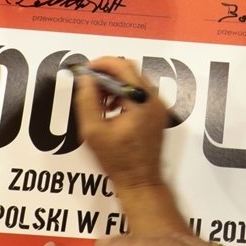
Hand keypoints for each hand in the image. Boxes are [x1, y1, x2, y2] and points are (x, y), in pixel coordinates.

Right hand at [72, 56, 166, 191]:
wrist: (140, 181)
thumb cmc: (118, 161)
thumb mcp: (94, 131)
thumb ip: (87, 101)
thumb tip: (85, 79)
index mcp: (141, 100)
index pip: (123, 67)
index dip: (101, 64)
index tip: (86, 70)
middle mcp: (155, 100)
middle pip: (130, 71)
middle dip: (107, 74)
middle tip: (89, 85)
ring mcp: (159, 107)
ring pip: (135, 81)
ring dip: (115, 85)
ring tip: (98, 101)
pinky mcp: (158, 114)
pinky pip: (141, 93)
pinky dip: (124, 94)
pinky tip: (110, 109)